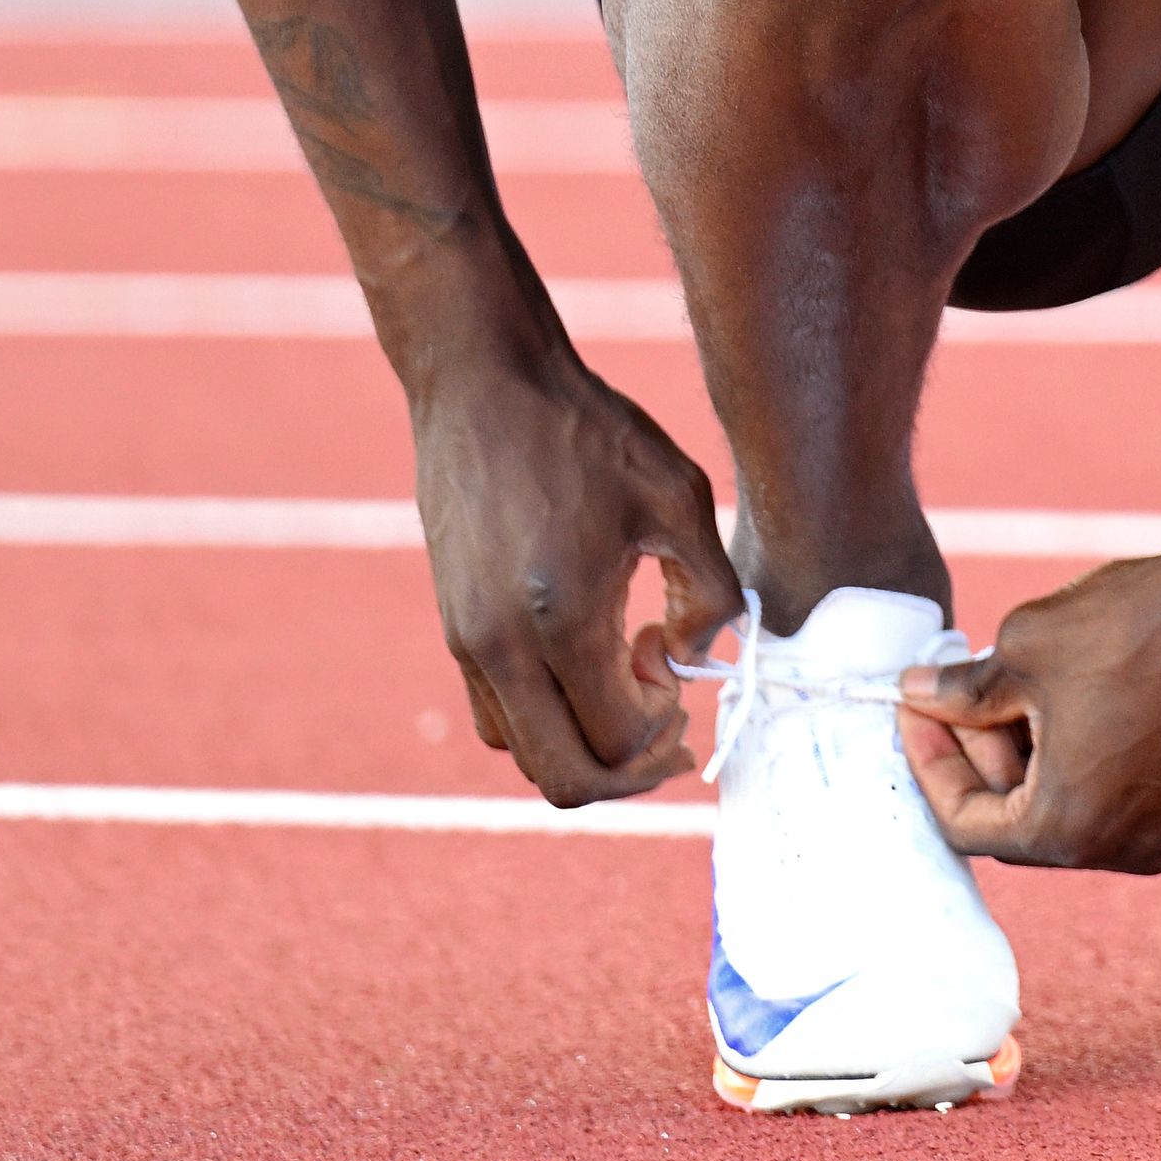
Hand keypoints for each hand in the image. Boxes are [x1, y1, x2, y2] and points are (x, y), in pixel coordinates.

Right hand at [406, 341, 745, 804]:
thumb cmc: (589, 432)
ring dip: (581, 745)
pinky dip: (543, 718)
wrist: (485, 385)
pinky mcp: (451, 627)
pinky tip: (586, 664)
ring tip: (631, 690)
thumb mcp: (680, 497)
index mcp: (561, 620)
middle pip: (559, 775)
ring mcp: (465, 642)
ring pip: (521, 752)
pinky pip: (493, 713)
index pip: (613, 742)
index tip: (687, 696)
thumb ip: (708, 594)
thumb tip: (686, 665)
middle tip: (670, 731)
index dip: (663, 742)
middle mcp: (500, 647)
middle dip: (625, 773)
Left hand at [896, 508, 1160, 870]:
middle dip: (983, 756)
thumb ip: (961, 691)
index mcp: (1065, 830)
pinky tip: (1076, 697)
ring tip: (1020, 687)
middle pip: (1021, 820)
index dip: (931, 762)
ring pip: (1072, 808)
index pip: (966, 823)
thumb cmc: (1134, 624)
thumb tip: (917, 696)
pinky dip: (1087, 759)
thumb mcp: (1022, 649)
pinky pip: (1120, 795)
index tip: (917, 711)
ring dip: (1034, 757)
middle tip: (962, 692)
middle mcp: (1119, 851)